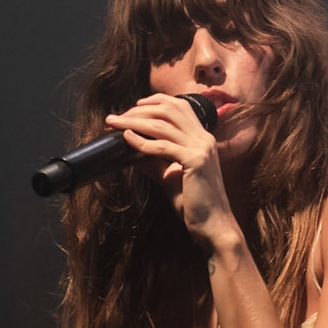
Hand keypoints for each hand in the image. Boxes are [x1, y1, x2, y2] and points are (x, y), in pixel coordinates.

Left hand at [106, 95, 236, 244]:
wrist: (213, 225)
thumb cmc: (194, 204)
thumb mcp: (170, 176)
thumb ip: (154, 160)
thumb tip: (131, 148)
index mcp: (202, 138)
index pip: (179, 106)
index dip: (155, 101)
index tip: (134, 106)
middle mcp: (204, 138)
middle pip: (169, 110)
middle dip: (139, 109)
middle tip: (116, 117)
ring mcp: (201, 148)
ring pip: (163, 125)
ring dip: (134, 122)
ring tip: (114, 123)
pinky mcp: (195, 162)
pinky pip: (163, 146)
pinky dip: (142, 142)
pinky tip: (127, 139)